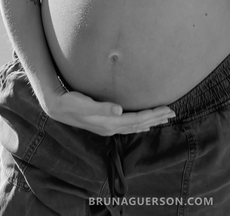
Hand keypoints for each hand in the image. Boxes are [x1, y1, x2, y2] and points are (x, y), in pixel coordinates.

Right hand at [45, 89, 174, 135]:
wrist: (56, 107)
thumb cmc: (71, 102)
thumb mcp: (84, 103)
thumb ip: (101, 107)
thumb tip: (119, 110)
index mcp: (109, 123)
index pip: (137, 119)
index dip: (153, 114)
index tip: (167, 108)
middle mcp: (111, 127)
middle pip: (139, 124)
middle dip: (156, 118)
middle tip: (173, 113)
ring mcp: (108, 127)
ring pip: (135, 126)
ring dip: (150, 122)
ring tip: (163, 119)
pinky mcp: (105, 124)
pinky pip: (127, 126)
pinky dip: (138, 125)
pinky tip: (143, 126)